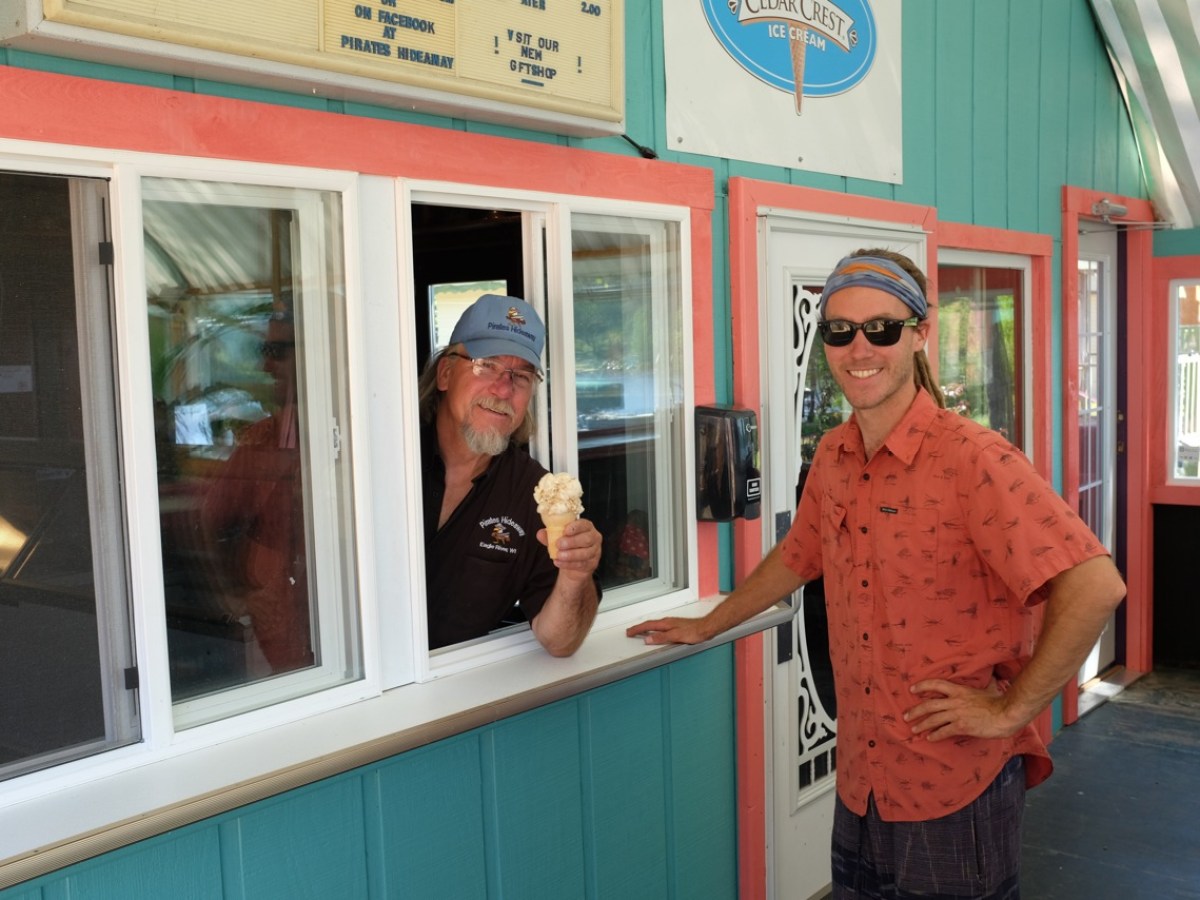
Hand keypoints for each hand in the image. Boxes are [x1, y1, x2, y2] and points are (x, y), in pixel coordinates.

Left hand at [540, 518, 600, 577]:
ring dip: (571, 554)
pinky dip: (569, 564)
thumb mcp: (558, 538)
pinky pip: (582, 564)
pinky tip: (559, 562)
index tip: (565, 530)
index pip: (584, 524)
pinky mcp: (592, 564)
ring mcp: (595, 552)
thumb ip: (550, 535)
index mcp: (587, 527)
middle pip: (587, 539)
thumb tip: (540, 533)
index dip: (575, 527)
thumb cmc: (567, 546)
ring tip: (559, 555)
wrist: (573, 564)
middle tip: (559, 544)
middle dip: (572, 541)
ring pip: (585, 553)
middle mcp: (594, 538)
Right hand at [626, 616, 710, 645]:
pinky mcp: (677, 627)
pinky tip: (656, 632)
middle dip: (639, 628)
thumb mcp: (676, 636)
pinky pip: (661, 627)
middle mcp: (668, 622)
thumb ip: (662, 638)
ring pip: (655, 625)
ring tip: (640, 631)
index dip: (637, 629)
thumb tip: (649, 639)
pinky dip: (654, 629)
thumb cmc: (695, 631)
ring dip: (646, 628)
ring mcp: (672, 624)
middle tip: (630, 631)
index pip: (648, 626)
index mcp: (666, 624)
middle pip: (649, 624)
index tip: (629, 632)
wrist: (706, 628)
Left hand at [904, 678, 1022, 741]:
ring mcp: (957, 714)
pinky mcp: (962, 726)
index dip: (923, 686)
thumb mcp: (989, 688)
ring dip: (922, 725)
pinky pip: (944, 731)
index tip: (912, 689)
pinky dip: (935, 735)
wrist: (1006, 714)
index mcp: (960, 690)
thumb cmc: (1000, 701)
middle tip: (906, 716)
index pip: (936, 684)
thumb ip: (985, 683)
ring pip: (933, 719)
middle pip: (929, 705)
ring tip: (914, 729)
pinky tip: (930, 738)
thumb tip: (992, 676)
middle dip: (915, 711)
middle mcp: (955, 701)